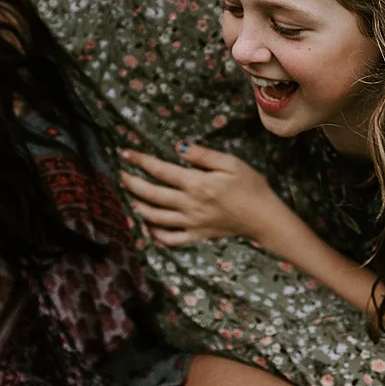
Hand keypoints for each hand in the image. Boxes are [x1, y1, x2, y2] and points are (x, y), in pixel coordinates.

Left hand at [119, 144, 290, 248]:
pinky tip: (149, 226)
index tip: (125, 152)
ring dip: (138, 206)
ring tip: (129, 197)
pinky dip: (155, 234)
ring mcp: (191, 223)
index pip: (160, 170)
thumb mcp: (231, 163)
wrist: (264, 218)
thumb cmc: (251, 186)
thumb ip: (203, 155)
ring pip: (155, 217)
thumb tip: (178, 146)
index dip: (140, 160)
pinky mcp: (196, 235)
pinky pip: (170, 239)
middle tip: (120, 174)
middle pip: (151, 194)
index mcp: (196, 183)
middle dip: (132, 183)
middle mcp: (189, 205)